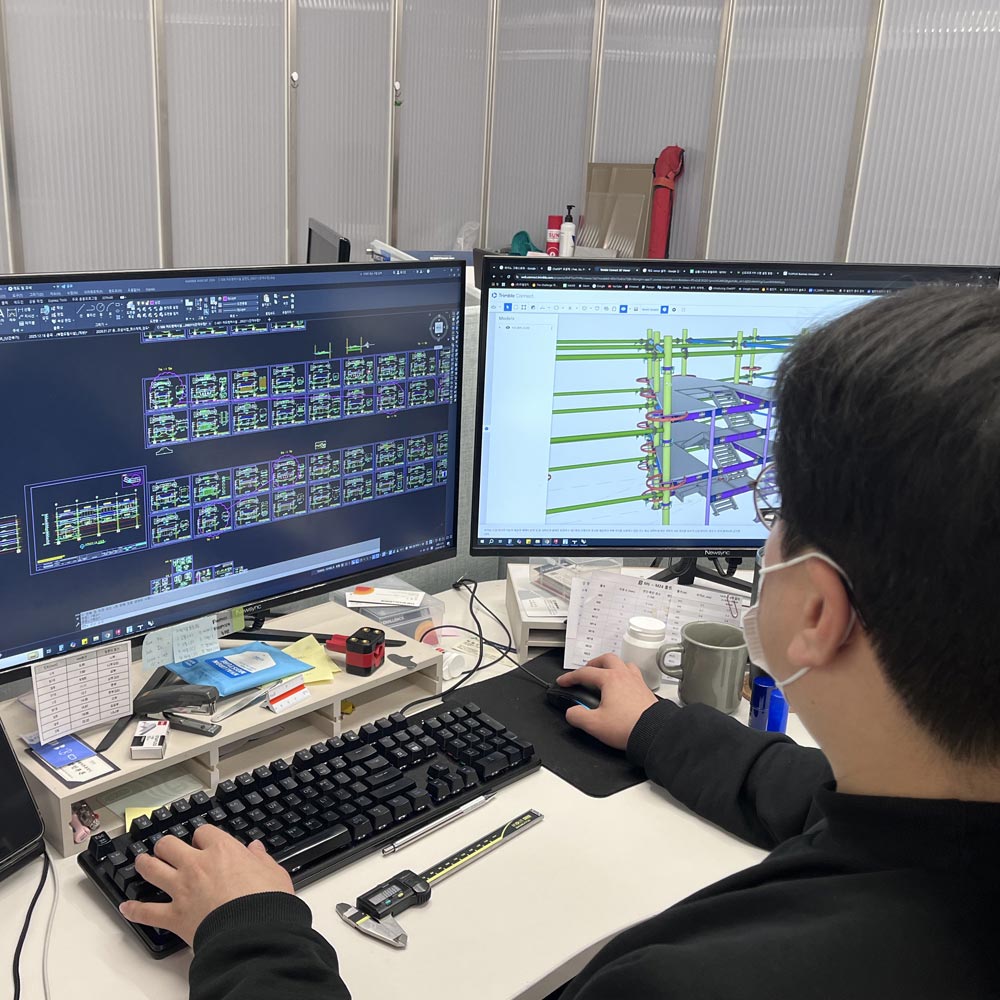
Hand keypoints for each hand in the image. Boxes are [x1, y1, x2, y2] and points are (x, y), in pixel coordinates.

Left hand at [119, 825, 293, 946]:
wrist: (252, 932)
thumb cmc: (265, 902)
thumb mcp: (274, 872)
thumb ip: (262, 859)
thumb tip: (256, 849)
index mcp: (222, 851)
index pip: (204, 832)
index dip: (202, 836)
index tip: (203, 841)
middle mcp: (197, 865)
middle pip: (169, 845)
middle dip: (166, 845)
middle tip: (166, 848)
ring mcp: (181, 889)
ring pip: (152, 869)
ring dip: (144, 864)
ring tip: (141, 862)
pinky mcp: (173, 916)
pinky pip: (147, 912)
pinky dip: (135, 910)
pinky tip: (127, 907)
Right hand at [558, 653, 656, 749]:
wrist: (654, 734)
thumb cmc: (628, 727)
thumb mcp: (594, 724)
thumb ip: (577, 716)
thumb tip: (572, 712)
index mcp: (610, 679)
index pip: (585, 673)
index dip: (570, 677)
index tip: (563, 681)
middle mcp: (625, 676)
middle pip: (607, 659)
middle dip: (593, 663)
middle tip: (586, 671)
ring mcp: (637, 682)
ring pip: (623, 664)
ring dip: (612, 666)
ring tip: (606, 674)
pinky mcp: (646, 691)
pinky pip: (634, 675)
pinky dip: (625, 676)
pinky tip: (623, 687)